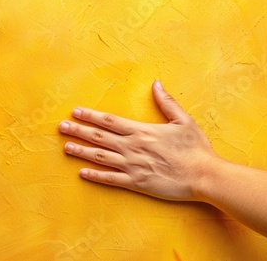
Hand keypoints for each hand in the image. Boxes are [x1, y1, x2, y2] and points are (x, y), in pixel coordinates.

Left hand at [59, 80, 219, 200]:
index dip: (90, 115)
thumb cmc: (195, 148)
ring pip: (100, 157)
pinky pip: (111, 179)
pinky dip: (95, 175)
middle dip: (78, 131)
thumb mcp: (183, 121)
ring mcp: (132, 166)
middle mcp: (132, 147)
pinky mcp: (136, 183)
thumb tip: (156, 83)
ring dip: (81, 151)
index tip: (75, 111)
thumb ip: (167, 102)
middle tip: (61, 127)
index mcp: (141, 131)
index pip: (109, 121)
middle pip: (99, 137)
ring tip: (65, 147)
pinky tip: (82, 173)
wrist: (204, 176)